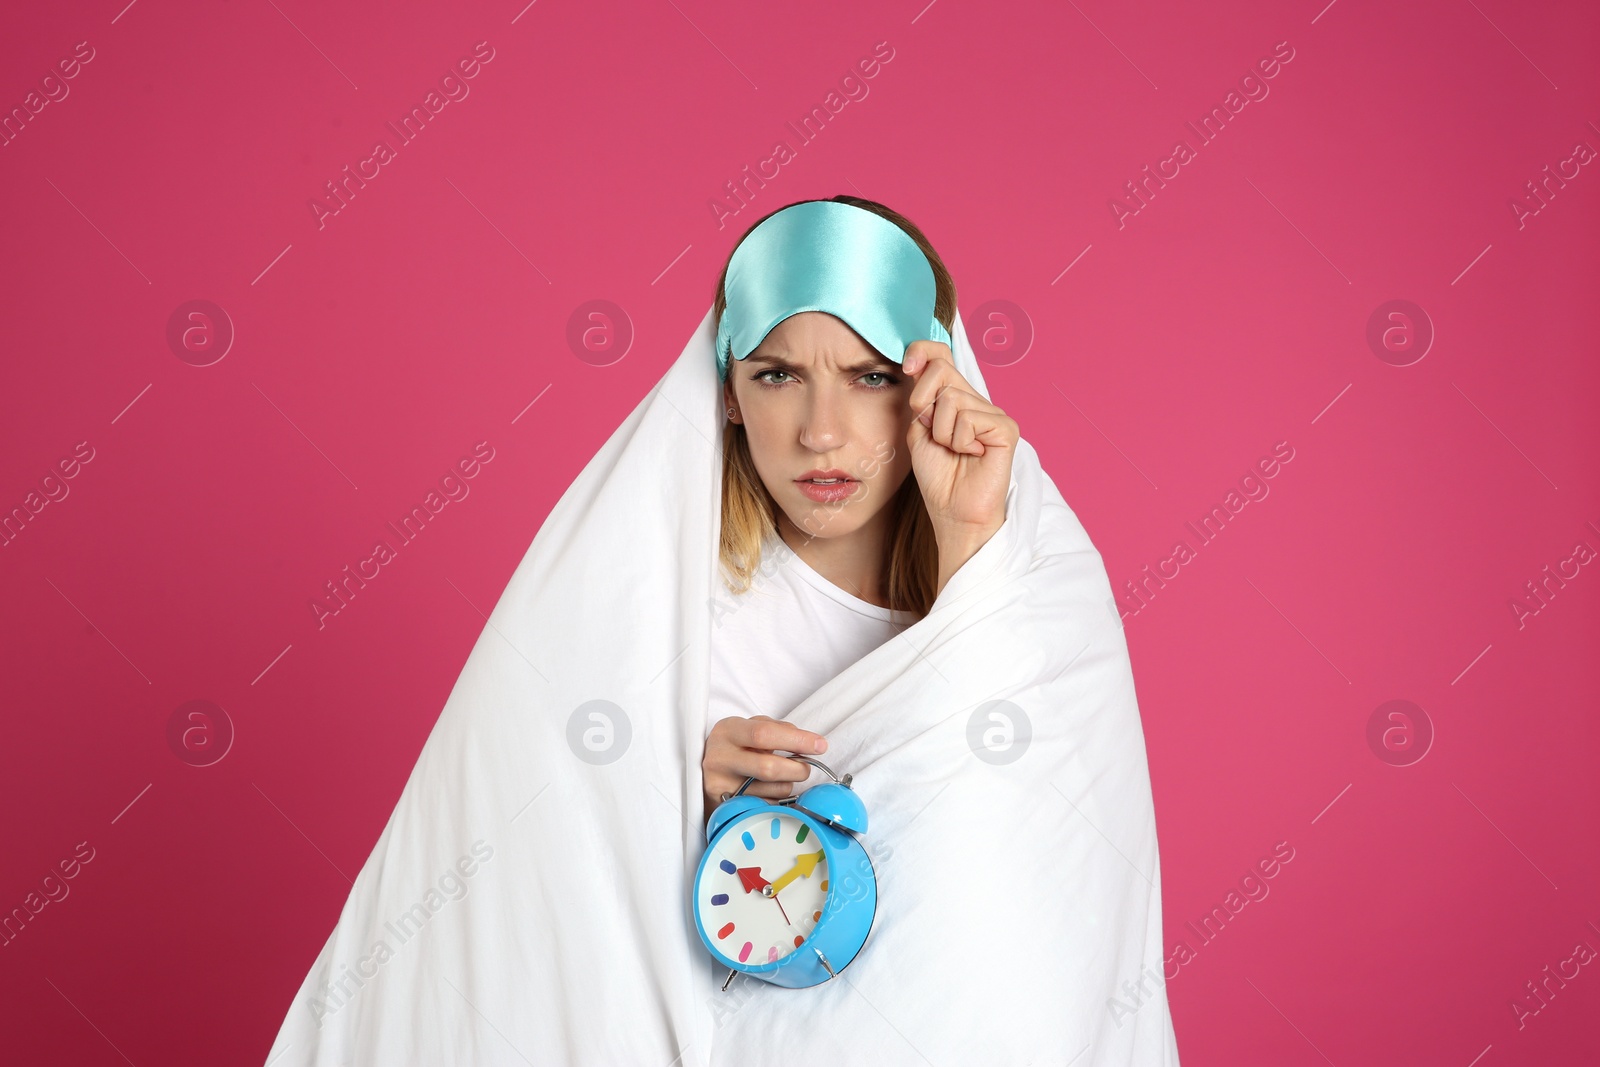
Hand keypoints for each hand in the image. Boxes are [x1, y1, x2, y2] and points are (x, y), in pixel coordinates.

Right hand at [702, 714, 827, 822]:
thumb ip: (777, 730)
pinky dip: (775, 800)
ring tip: (780, 778)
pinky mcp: (724, 807)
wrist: (702, 772)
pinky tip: (768, 792)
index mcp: (728, 731)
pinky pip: (764, 806)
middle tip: (806, 768)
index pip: (764, 734)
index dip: (797, 740)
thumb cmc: (735, 747)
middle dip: (796, 769)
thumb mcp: (749, 729)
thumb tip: (809, 743)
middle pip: (768, 767)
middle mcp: (719, 757)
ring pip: (770, 790)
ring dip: (787, 786)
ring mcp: (719, 785)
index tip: (820, 745)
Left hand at [903, 341, 1017, 586]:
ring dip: (941, 432)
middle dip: (923, 401)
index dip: (922, 350)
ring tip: (955, 451)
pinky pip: (968, 418)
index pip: (941, 355)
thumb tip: (920, 366)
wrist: (953, 512)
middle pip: (942, 369)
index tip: (907, 365)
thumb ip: (920, 399)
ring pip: (951, 399)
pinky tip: (972, 454)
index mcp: (954, 398)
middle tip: (931, 431)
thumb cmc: (938, 476)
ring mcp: (993, 413)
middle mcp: (976, 401)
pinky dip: (959, 440)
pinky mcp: (1006, 428)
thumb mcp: (918, 431)